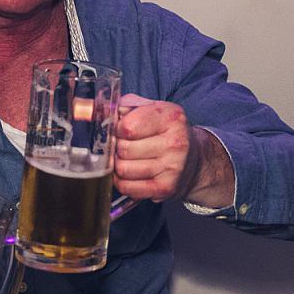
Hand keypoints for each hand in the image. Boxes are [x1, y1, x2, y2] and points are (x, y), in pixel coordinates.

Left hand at [114, 94, 234, 205]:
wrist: (194, 160)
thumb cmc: (167, 132)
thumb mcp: (152, 109)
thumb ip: (126, 105)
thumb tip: (98, 110)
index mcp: (171, 117)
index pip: (127, 126)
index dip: (116, 130)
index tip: (119, 131)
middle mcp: (175, 142)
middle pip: (123, 149)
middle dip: (116, 148)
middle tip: (122, 147)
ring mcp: (172, 167)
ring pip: (123, 169)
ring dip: (118, 166)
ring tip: (127, 160)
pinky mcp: (166, 188)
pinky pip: (128, 187)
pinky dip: (122, 182)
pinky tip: (130, 175)